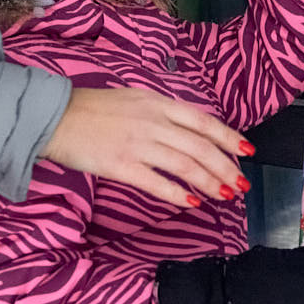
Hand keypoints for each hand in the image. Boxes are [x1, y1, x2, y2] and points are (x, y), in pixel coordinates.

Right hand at [39, 87, 249, 206]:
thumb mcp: (135, 99)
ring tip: (225, 195)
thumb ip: (162, 114)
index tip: (247, 152)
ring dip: (209, 182)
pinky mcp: (121, 166)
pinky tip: (192, 203)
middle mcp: (153, 121)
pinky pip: (157, 183)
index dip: (229, 137)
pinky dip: (178, 194)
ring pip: (185, 165)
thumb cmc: (95, 109)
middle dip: (225, 167)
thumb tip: (191, 133)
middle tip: (241, 184)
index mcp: (158, 103)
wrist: (56, 117)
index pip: (203, 121)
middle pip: (200, 146)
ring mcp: (138, 144)